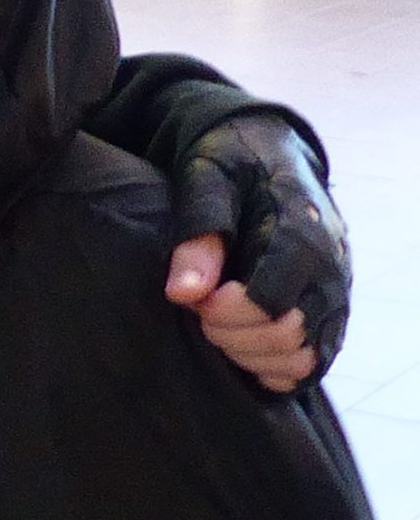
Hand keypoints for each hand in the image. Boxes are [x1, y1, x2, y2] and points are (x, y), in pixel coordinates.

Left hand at [164, 112, 351, 390]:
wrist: (268, 151)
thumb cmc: (230, 163)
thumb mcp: (204, 180)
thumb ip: (197, 234)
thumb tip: (184, 293)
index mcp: (301, 233)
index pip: (269, 302)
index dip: (223, 312)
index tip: (195, 298)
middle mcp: (330, 268)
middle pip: (289, 334)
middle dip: (232, 335)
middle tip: (201, 312)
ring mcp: (336, 293)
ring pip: (305, 357)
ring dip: (253, 355)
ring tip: (221, 326)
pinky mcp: (331, 310)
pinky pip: (314, 362)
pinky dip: (276, 368)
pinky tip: (241, 347)